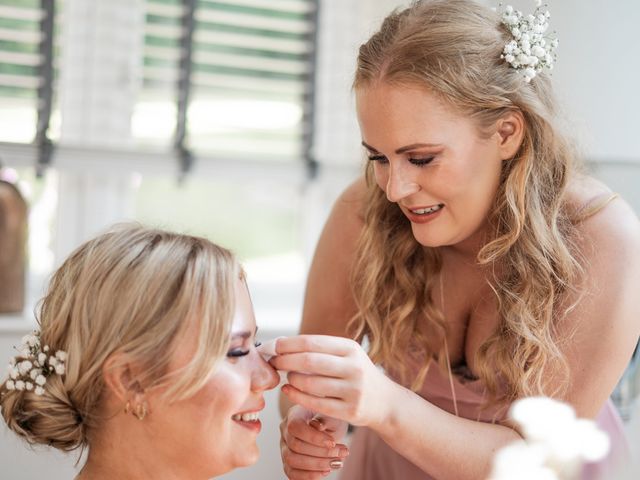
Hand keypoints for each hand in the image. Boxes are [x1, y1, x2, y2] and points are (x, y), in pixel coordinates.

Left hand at [272, 335, 395, 428]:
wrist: (385, 402)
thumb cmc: (356, 374)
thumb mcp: (346, 356)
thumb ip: (320, 350)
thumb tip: (281, 345)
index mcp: (351, 348)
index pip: (312, 342)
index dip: (288, 344)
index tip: (272, 346)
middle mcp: (354, 367)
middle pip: (309, 361)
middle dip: (285, 361)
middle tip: (272, 362)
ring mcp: (353, 390)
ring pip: (311, 383)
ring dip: (291, 379)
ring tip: (286, 376)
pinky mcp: (350, 411)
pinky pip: (316, 403)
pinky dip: (296, 396)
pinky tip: (288, 390)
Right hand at [280, 404, 348, 478]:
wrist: (328, 427)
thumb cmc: (330, 418)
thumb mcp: (331, 414)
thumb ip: (325, 418)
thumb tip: (318, 426)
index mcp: (294, 414)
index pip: (295, 427)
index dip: (313, 437)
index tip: (332, 442)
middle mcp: (285, 431)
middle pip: (295, 446)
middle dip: (321, 453)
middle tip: (342, 453)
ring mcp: (284, 448)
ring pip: (292, 461)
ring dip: (317, 465)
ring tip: (337, 463)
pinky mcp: (288, 463)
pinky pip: (293, 474)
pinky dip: (310, 476)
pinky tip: (326, 471)